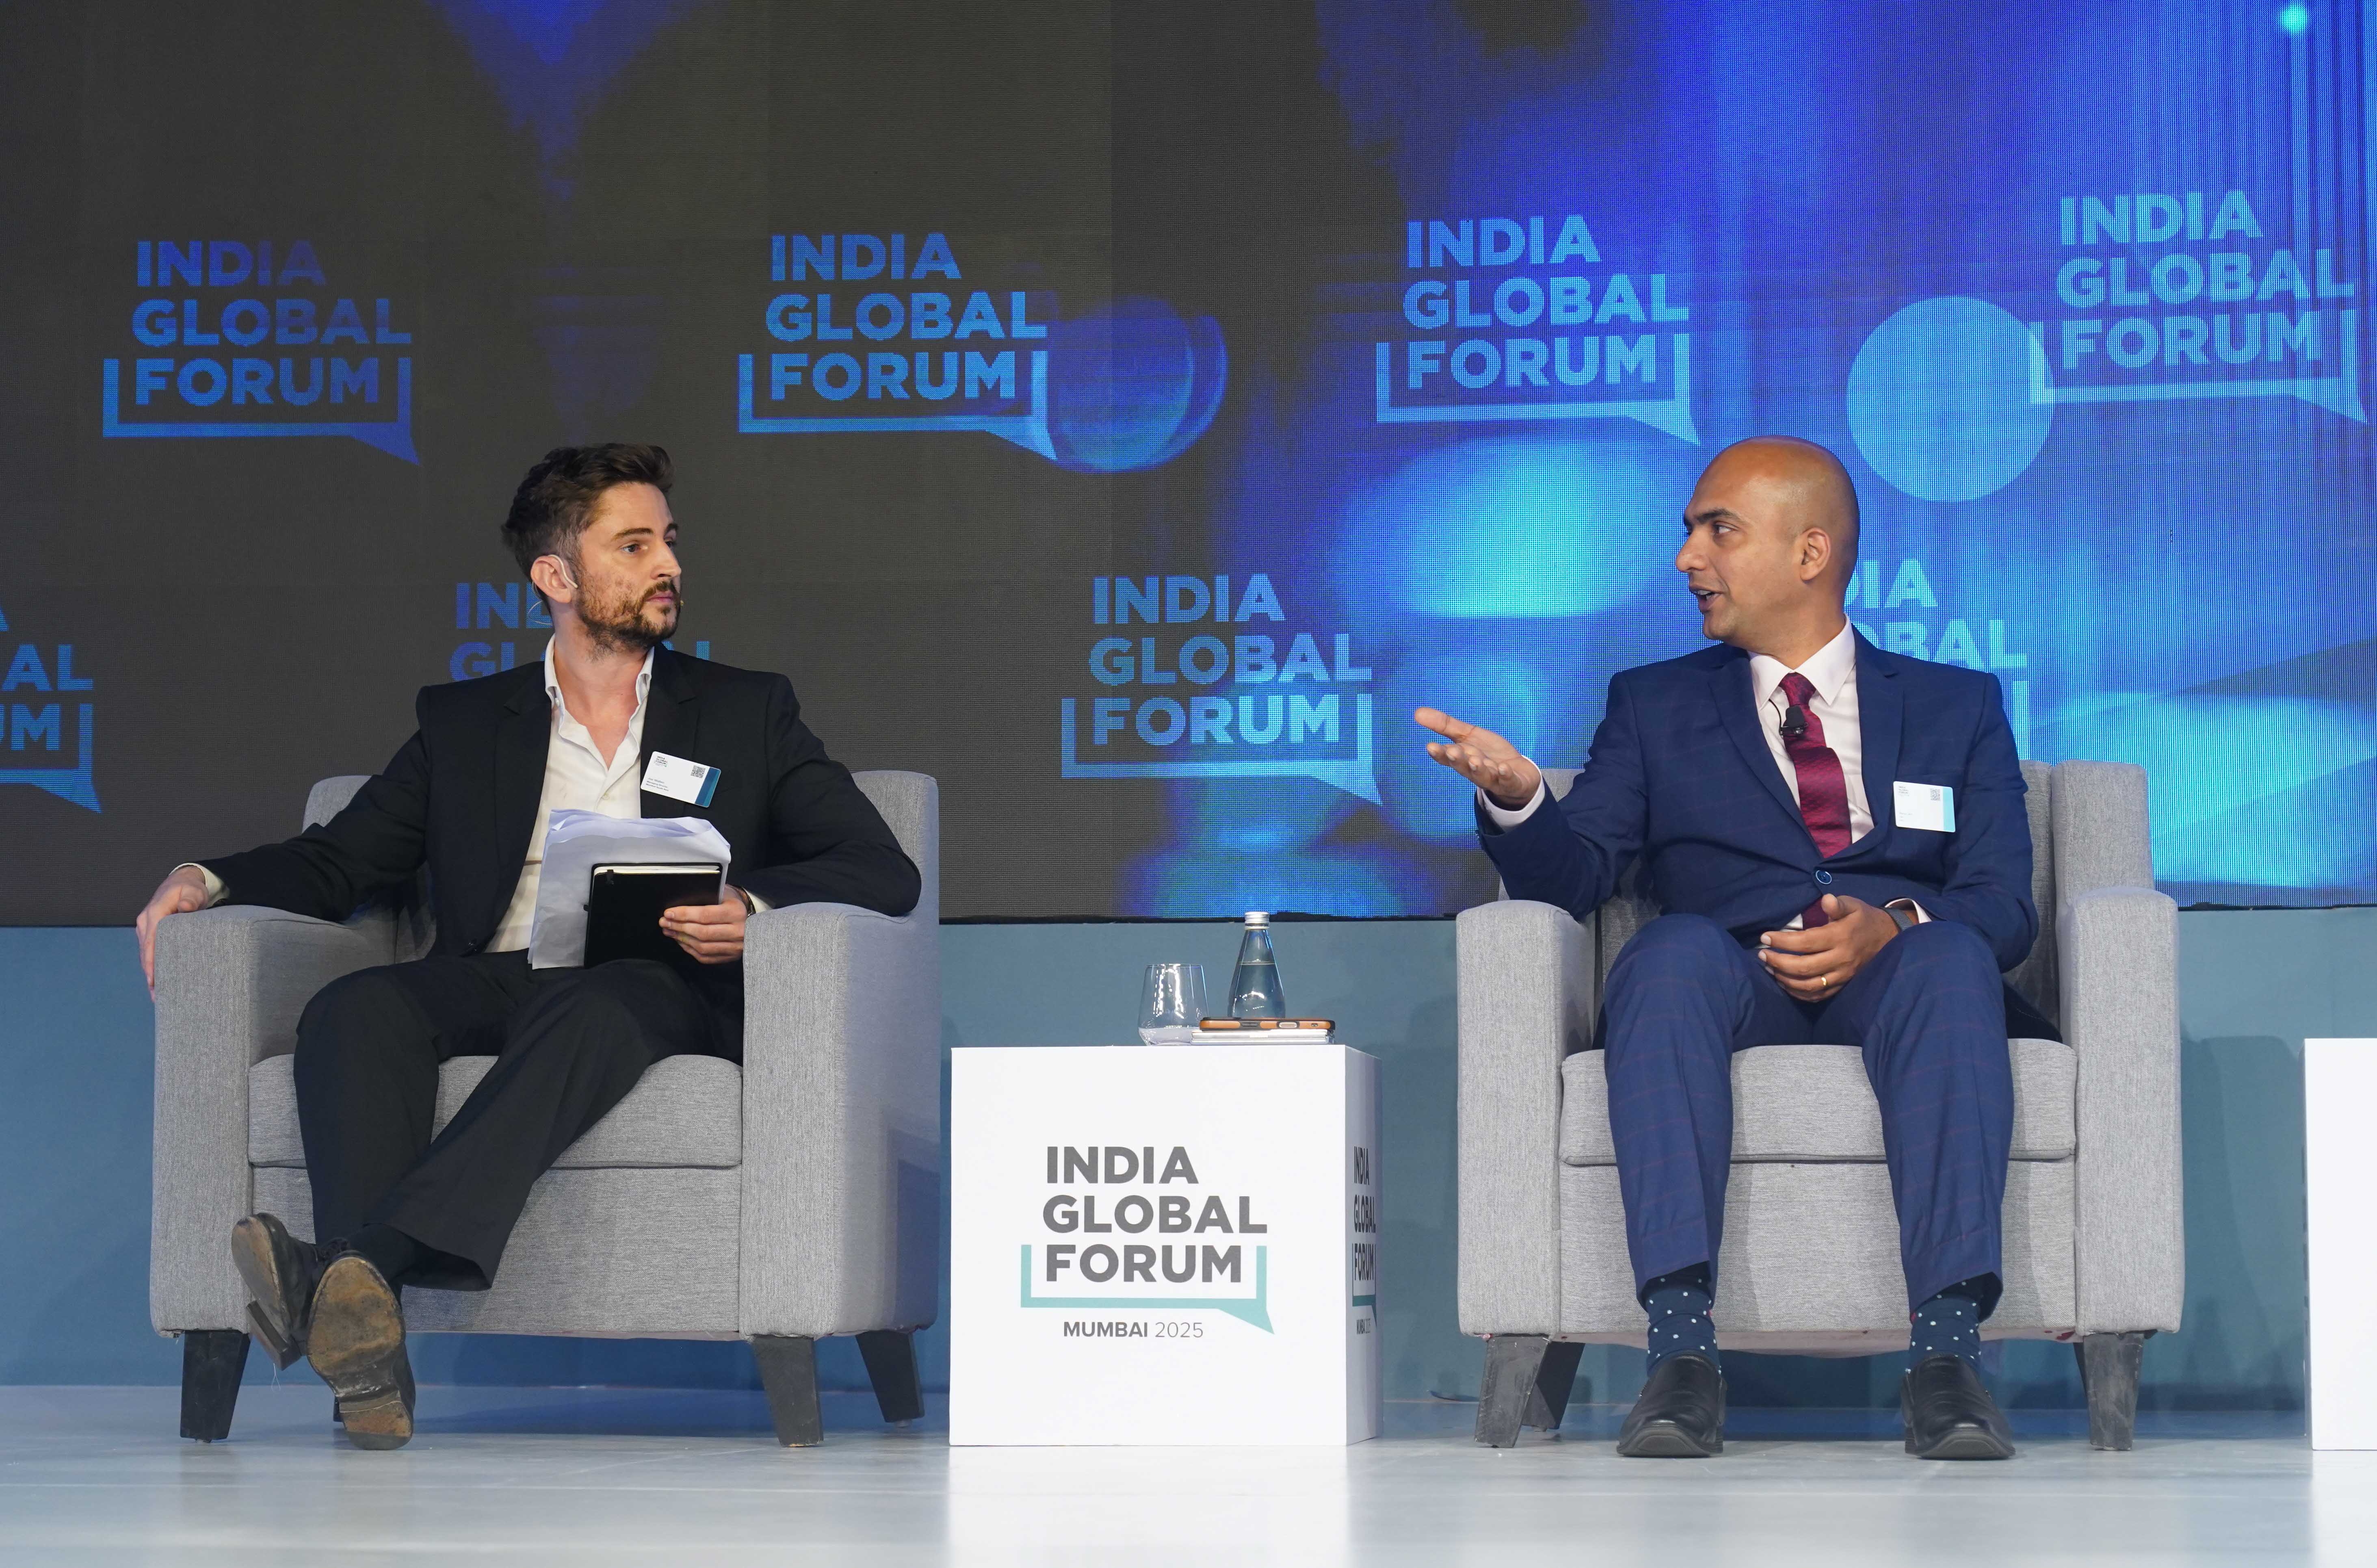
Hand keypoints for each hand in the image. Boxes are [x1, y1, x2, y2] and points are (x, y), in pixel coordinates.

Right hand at [136, 866, 212, 990]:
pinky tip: (158, 982)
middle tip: (157, 996)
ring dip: (150, 973)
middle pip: (146, 952)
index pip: (151, 941)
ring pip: (146, 954)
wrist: (181, 883)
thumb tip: (186, 907)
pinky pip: (150, 952)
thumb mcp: (192, 890)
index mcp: (155, 913)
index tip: (153, 979)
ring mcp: (145, 928)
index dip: (151, 961)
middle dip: (150, 974)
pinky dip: (153, 966)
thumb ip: (191, 899)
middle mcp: (145, 922)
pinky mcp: (149, 933)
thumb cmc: (189, 888)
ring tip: (157, 996)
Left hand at [660, 887, 748, 964]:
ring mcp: (735, 947)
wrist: (752, 920)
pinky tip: (681, 941)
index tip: (668, 913)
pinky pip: (705, 957)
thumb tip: (679, 906)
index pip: (705, 915)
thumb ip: (706, 897)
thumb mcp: (724, 894)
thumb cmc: (732, 903)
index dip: (684, 915)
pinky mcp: (730, 957)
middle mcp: (738, 931)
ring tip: (669, 931)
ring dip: (681, 939)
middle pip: (702, 932)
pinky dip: (689, 949)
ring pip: (702, 947)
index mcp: (736, 912)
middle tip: (665, 922)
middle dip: (679, 927)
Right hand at [1414, 707, 1542, 810]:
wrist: (1518, 774)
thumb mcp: (1467, 736)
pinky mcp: (1511, 783)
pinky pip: (1508, 781)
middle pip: (1463, 767)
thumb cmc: (1489, 754)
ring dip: (1479, 769)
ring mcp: (1493, 778)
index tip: (1431, 746)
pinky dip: (1506, 776)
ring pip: (1483, 775)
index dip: (1439, 753)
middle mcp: (1474, 771)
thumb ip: (1445, 725)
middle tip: (1451, 752)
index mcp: (1462, 759)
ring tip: (1475, 761)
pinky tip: (1504, 768)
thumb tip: (1417, 713)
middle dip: (1457, 760)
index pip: (1447, 757)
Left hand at [1757, 894, 1898, 1000]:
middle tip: (1762, 955)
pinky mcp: (1843, 985)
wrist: (1889, 939)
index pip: (1806, 942)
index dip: (1782, 941)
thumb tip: (1825, 900)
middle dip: (1778, 962)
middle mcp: (1841, 959)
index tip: (1765, 937)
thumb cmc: (1864, 919)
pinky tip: (1785, 984)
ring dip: (1785, 979)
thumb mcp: (1854, 905)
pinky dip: (1799, 993)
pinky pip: (1819, 995)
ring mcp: (1843, 975)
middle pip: (1804, 967)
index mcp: (1841, 937)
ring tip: (1769, 969)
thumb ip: (1837, 904)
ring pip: (1809, 985)